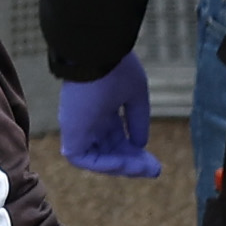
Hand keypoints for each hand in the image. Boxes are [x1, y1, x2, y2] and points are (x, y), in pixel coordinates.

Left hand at [59, 56, 163, 176]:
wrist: (96, 55)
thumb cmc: (115, 68)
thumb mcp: (135, 94)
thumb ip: (138, 120)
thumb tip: (141, 145)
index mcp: (100, 109)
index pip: (116, 137)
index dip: (134, 150)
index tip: (153, 160)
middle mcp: (87, 121)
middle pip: (109, 150)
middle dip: (132, 162)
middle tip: (154, 170)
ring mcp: (77, 129)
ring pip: (99, 158)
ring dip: (123, 167)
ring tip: (145, 169)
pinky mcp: (70, 136)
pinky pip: (86, 160)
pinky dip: (106, 165)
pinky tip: (126, 162)